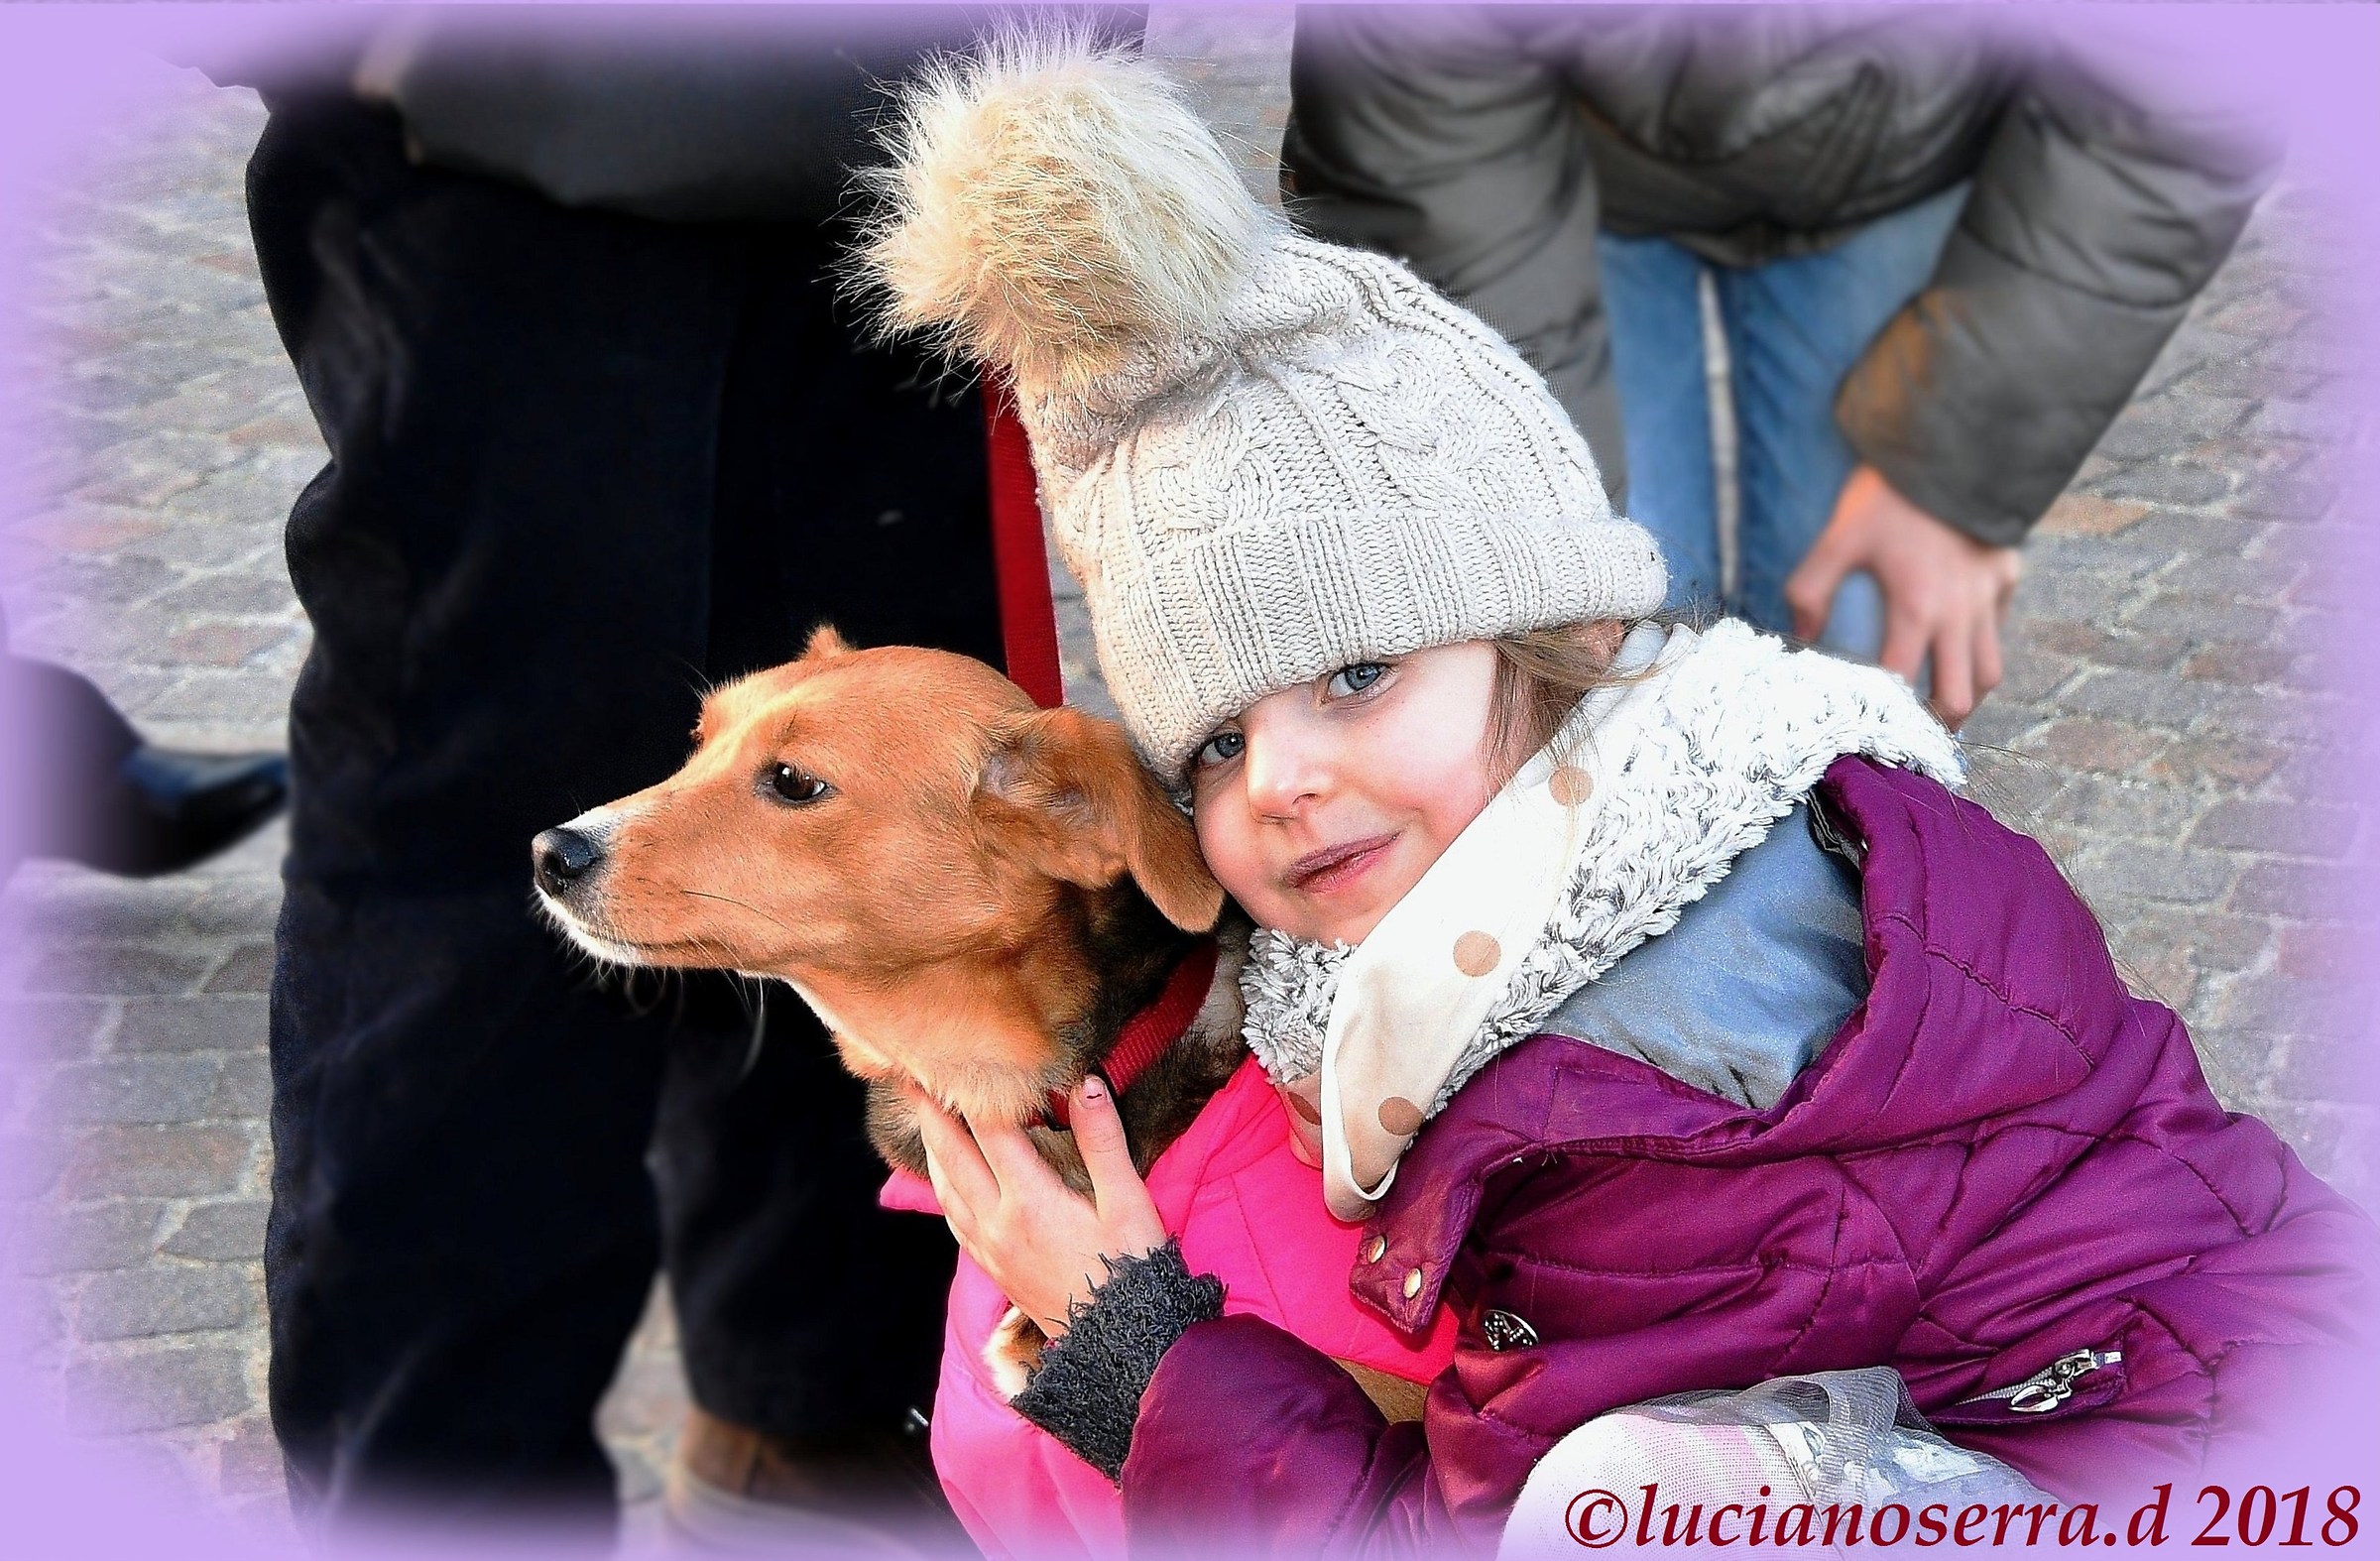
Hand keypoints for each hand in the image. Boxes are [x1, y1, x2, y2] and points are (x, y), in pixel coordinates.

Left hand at [912, 1076, 1166, 1338]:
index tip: (957, 1056)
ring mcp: (990, 1247)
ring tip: (923, 1113)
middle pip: (952, 1154)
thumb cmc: (1132, 1269)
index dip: (974, 1090)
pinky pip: (954, 1217)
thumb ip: (1103, 1139)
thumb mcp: (1128, 1202)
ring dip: (932, 1146)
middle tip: (910, 1073)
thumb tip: (1085, 1082)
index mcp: (1030, 1200)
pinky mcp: (993, 1266)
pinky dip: (943, 1184)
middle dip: (932, 1111)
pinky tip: (945, 1173)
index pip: (992, 1130)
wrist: (1120, 1345)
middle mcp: (998, 1222)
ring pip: (946, 1187)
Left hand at [1785, 465, 2022, 729]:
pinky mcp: (2007, 574)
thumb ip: (1810, 588)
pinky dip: (1982, 642)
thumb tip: (1799, 634)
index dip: (1885, 713)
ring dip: (1967, 692)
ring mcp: (1990, 596)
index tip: (1868, 729)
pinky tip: (1958, 643)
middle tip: (1913, 732)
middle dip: (1937, 721)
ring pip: (1990, 669)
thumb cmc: (1888, 493)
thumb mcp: (1838, 537)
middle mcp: (1961, 613)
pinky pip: (2000, 625)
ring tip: (1941, 704)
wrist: (1951, 445)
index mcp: (1917, 608)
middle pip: (1961, 693)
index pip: (1902, 683)